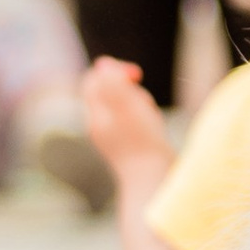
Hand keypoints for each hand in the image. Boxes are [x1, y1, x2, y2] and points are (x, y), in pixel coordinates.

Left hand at [79, 57, 172, 175]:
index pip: (95, 79)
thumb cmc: (143, 144)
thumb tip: (102, 65)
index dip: (115, 70)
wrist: (154, 184)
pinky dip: (146, 117)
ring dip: (141, 102)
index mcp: (95, 116)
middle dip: (131, 89)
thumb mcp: (126, 106)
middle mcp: (100, 127)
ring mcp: (114, 138)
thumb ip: (111, 82)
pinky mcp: (129, 147)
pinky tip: (155, 130)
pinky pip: (135, 120)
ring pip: (125, 105)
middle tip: (142, 103)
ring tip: (150, 118)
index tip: (136, 75)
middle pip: (110, 90)